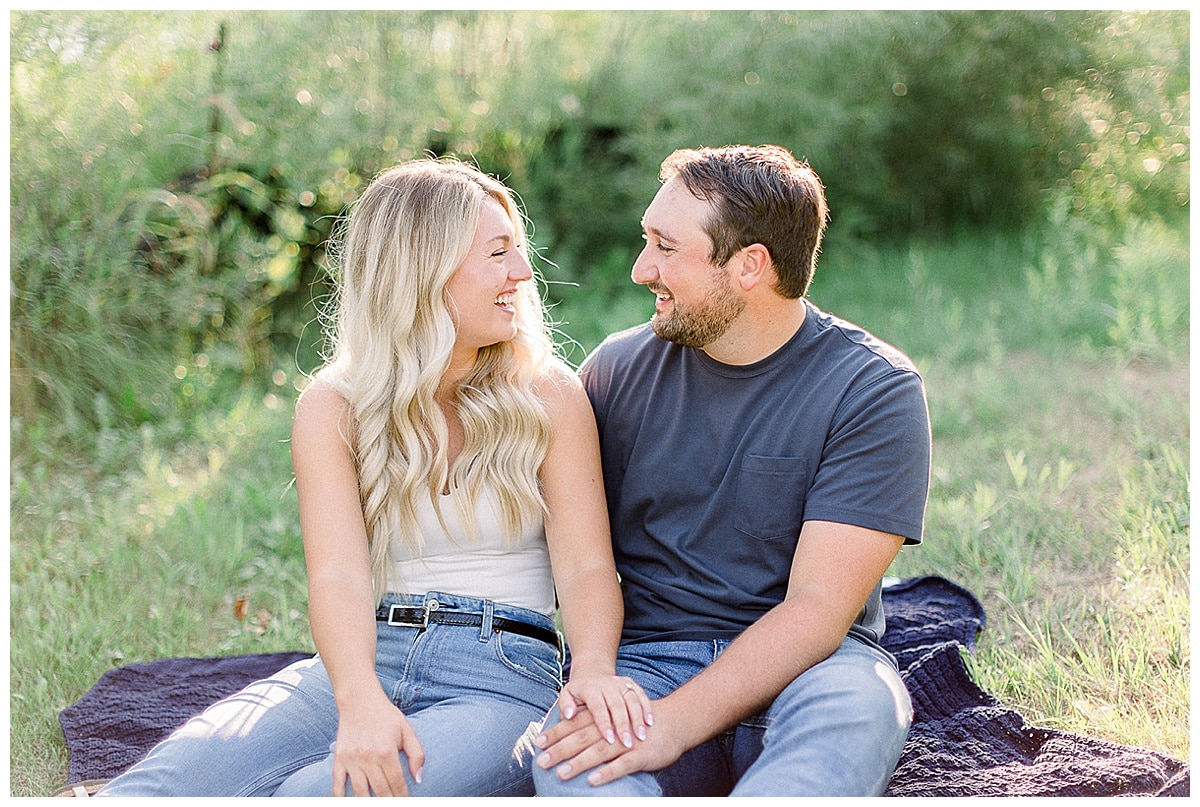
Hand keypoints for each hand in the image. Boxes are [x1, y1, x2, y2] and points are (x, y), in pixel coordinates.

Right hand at [331, 690, 424, 795]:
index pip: (396, 784)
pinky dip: (341, 797)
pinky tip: (349, 803)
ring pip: (360, 793)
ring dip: (369, 804)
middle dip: (389, 802)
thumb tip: (419, 779)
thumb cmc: (386, 716)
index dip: (402, 797)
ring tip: (377, 806)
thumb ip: (417, 754)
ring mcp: (352, 760)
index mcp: (387, 751)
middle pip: (380, 791)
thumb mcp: (407, 730)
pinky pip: (338, 784)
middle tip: (394, 804)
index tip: (406, 803)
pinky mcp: (339, 759)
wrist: (359, 700)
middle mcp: (368, 758)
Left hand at [534, 694, 686, 785]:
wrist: (672, 721)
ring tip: (561, 773)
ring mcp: (626, 740)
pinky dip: (607, 772)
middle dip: (560, 749)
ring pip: (600, 751)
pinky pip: (622, 764)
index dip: (555, 732)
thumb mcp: (612, 715)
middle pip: (582, 737)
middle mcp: (611, 726)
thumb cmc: (635, 722)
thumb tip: (567, 725)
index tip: (537, 743)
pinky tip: (593, 780)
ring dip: (579, 762)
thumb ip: (591, 721)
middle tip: (541, 761)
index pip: (575, 723)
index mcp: (602, 715)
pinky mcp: (640, 754)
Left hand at [557, 674, 652, 748]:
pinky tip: (650, 723)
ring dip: (637, 718)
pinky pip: (641, 695)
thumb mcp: (566, 696)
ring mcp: (621, 683)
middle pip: (617, 704)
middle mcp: (607, 683)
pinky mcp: (632, 684)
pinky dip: (647, 708)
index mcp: (590, 688)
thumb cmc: (578, 694)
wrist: (592, 673)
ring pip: (632, 699)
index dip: (604, 722)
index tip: (609, 739)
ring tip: (641, 736)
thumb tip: (569, 715)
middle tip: (627, 743)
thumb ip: (565, 705)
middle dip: (623, 724)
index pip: (598, 706)